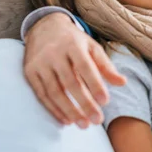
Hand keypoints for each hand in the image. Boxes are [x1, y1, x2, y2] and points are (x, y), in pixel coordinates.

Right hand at [23, 13, 126, 127]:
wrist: (44, 27)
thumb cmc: (74, 41)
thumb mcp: (92, 47)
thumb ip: (106, 66)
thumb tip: (122, 83)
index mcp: (73, 45)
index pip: (85, 67)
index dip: (95, 85)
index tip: (105, 102)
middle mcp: (54, 54)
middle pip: (70, 83)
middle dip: (84, 104)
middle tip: (97, 120)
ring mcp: (39, 63)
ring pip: (54, 92)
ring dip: (69, 111)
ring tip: (83, 125)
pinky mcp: (29, 72)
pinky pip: (41, 95)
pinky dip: (54, 109)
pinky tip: (66, 120)